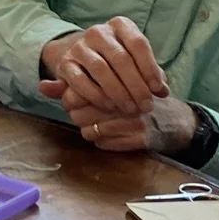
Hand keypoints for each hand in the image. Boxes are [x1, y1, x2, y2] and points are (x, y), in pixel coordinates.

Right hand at [39, 18, 166, 116]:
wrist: (80, 58)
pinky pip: (80, 81)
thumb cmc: (116, 61)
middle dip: (136, 86)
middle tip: (146, 106)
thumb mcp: (135, 60)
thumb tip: (164, 91)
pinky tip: (110, 107)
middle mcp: (99, 32)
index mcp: (120, 25)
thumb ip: (151, 74)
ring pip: (101, 69)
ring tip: (131, 109)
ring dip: (118, 93)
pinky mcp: (65, 63)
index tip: (158, 91)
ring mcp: (80, 46)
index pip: (138, 44)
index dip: (150, 69)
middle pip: (121, 58)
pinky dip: (96, 96)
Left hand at [51, 89, 197, 152]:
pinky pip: (102, 143)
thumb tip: (42, 86)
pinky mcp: (140, 136)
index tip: (81, 99)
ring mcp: (133, 117)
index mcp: (117, 76)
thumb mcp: (110, 83)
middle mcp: (124, 96)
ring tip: (99, 122)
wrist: (175, 120)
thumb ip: (72, 83)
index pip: (75, 91)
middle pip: (77, 112)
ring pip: (88, 129)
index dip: (73, 98)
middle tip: (88, 113)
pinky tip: (110, 133)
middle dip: (79, 115)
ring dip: (89, 128)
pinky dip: (102, 140)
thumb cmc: (135, 97)